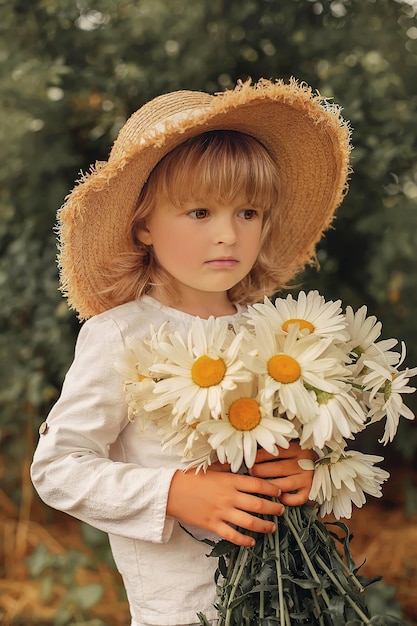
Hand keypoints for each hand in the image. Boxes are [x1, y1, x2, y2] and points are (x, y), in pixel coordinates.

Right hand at [166, 468, 284, 546]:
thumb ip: (228, 466)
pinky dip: (245, 541)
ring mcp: (221, 512)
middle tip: (281, 510)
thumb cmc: (191, 477)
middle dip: (274, 509)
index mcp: (229, 480)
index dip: (272, 489)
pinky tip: (252, 542)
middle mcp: (229, 496)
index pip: (258, 484)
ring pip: (250, 522)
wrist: (170, 491)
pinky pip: (233, 536)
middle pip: (259, 504)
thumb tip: (242, 463)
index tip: (279, 492)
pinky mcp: (213, 525)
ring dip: (264, 526)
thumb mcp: (211, 467)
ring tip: (272, 527)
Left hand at [249, 441, 314, 505]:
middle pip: (279, 468)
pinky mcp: (311, 491)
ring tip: (259, 486)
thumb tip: (252, 451)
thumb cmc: (299, 456)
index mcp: (298, 449)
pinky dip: (287, 500)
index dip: (260, 456)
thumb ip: (276, 449)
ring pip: (286, 484)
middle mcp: (305, 463)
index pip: (276, 452)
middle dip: (261, 471)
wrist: (324, 465)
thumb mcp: (290, 447)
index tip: (249, 460)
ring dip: (270, 486)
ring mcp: (309, 478)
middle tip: (251, 472)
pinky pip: (298, 499)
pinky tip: (278, 497)